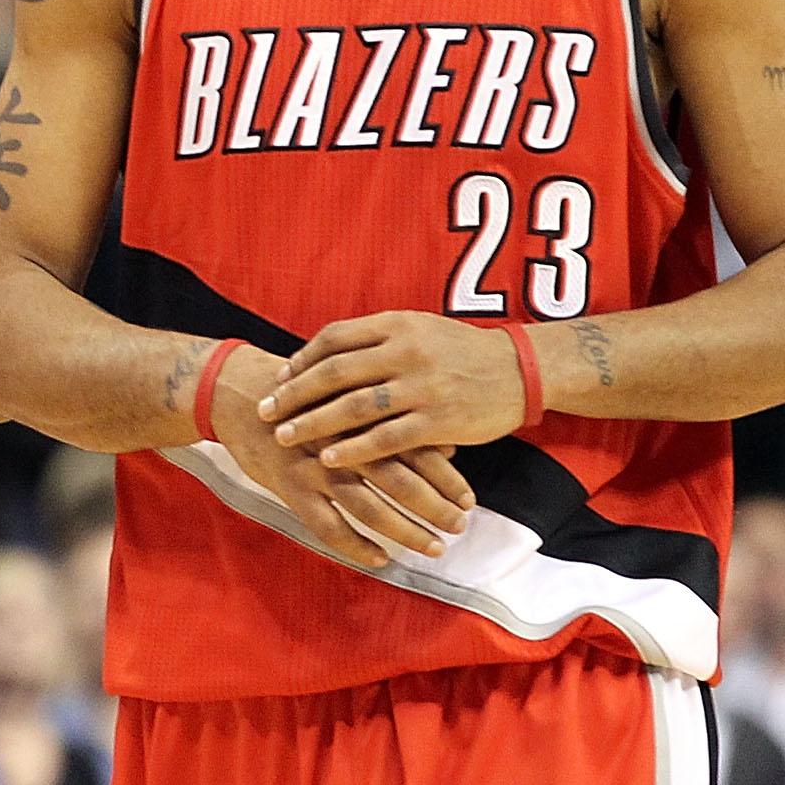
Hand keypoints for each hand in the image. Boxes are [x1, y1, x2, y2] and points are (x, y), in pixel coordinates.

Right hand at [209, 344, 473, 569]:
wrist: (236, 393)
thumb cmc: (302, 395)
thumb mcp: (348, 397)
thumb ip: (396, 423)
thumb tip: (449, 447)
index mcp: (360, 414)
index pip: (414, 448)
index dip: (445, 477)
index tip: (469, 499)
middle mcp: (342, 441)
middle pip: (398, 479)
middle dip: (434, 507)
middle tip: (459, 526)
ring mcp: (314, 466)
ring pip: (368, 505)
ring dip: (405, 530)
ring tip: (433, 547)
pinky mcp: (289, 487)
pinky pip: (328, 525)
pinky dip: (356, 545)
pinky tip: (380, 559)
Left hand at [258, 311, 529, 471]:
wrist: (521, 370)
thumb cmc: (462, 352)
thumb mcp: (419, 329)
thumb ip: (377, 339)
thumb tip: (326, 355)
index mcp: (396, 324)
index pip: (334, 338)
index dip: (302, 360)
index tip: (280, 379)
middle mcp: (405, 351)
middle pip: (334, 372)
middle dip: (294, 394)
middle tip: (264, 410)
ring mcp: (421, 386)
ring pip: (354, 406)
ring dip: (313, 423)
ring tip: (284, 436)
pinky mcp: (438, 420)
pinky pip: (386, 438)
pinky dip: (353, 449)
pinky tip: (328, 459)